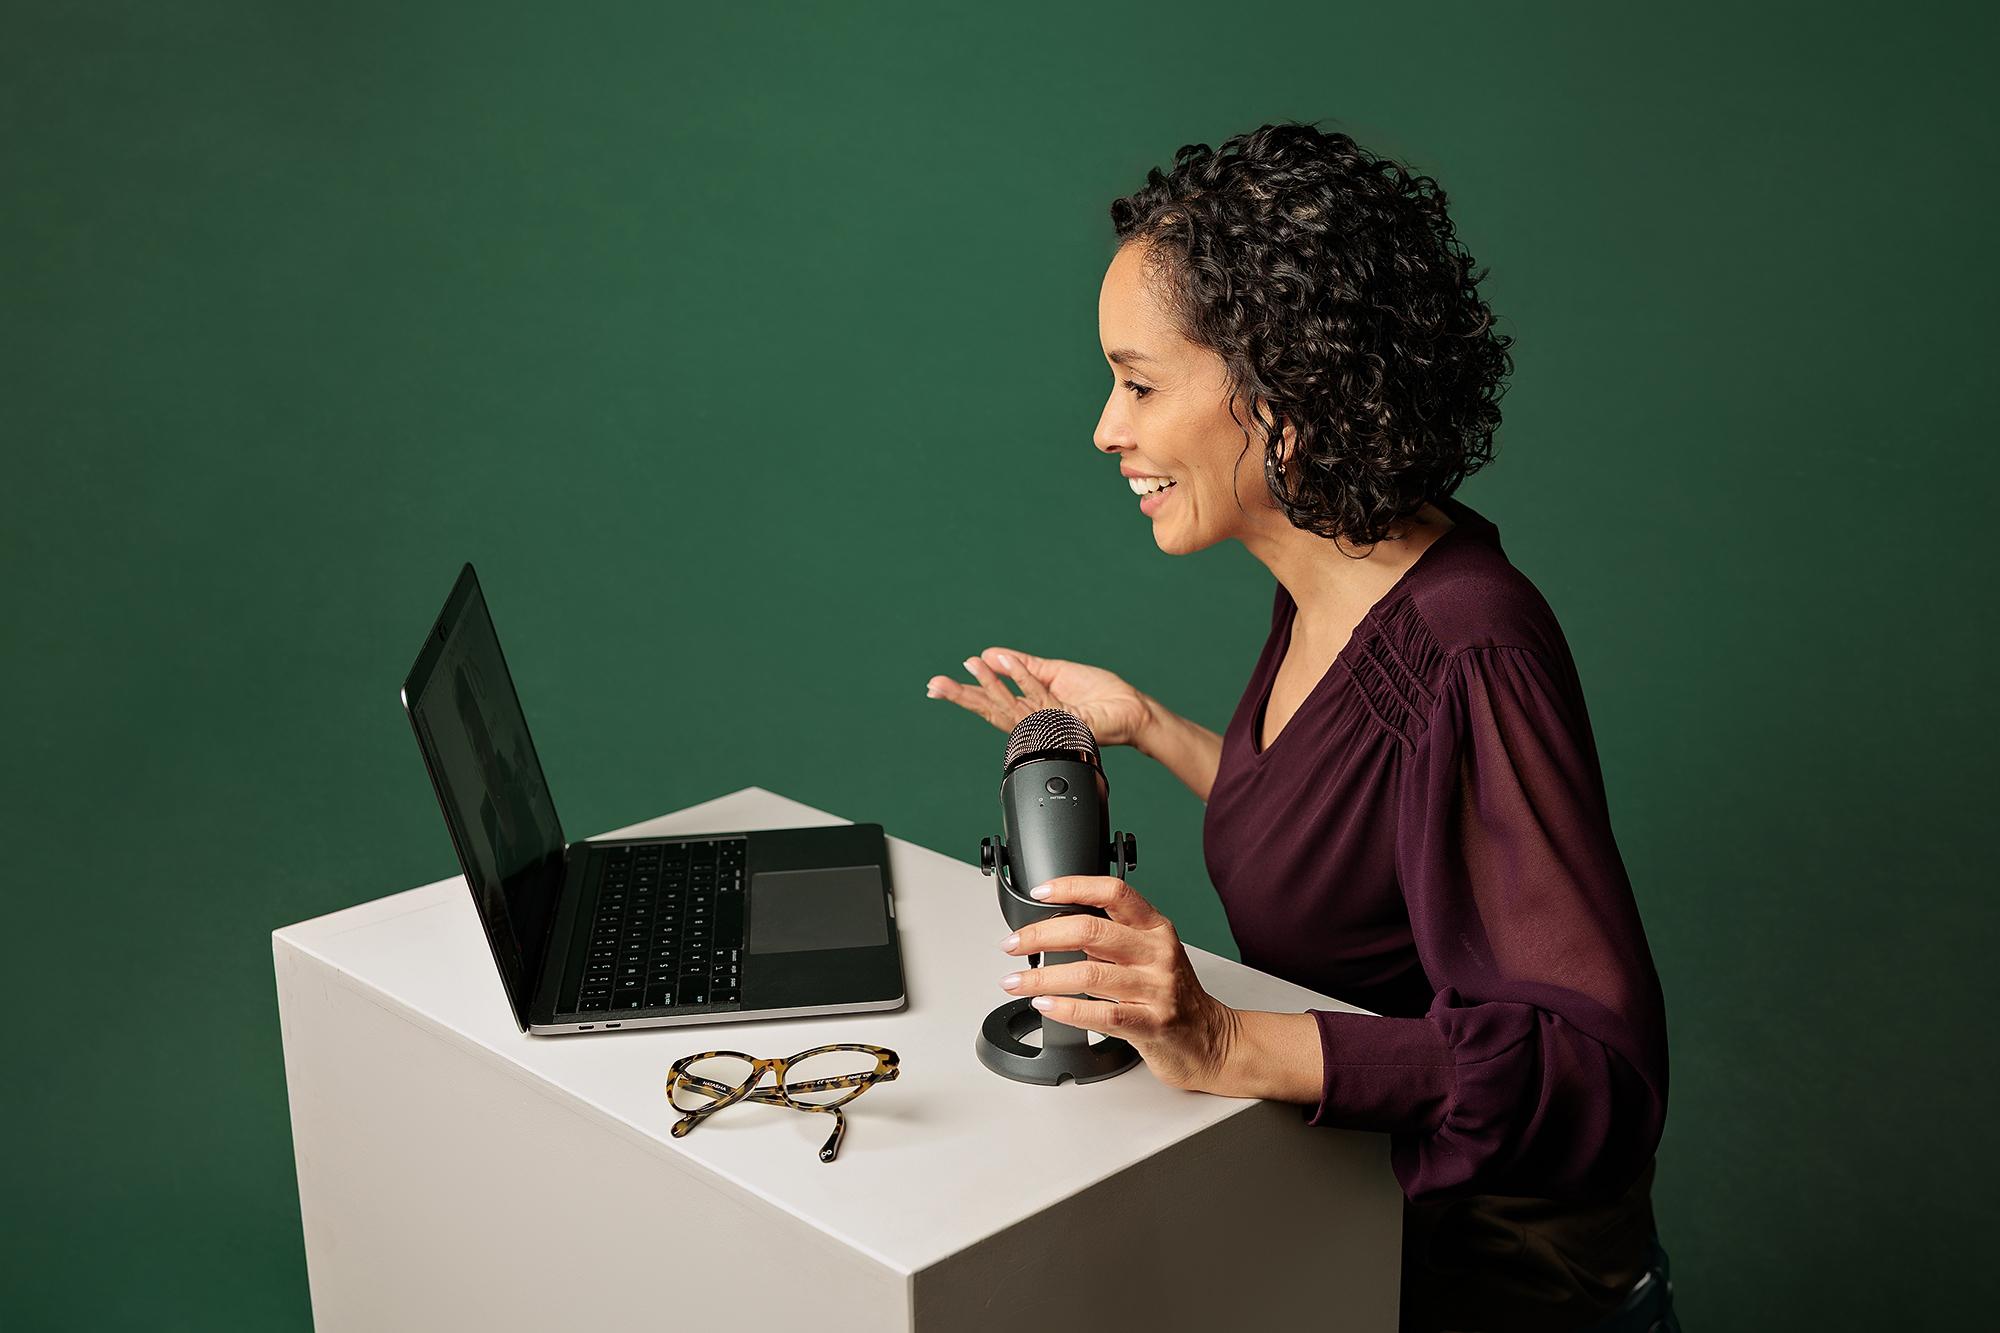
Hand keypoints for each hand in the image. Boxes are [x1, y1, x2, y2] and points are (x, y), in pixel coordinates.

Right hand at [925, 647, 1154, 747]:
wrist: (1131, 710)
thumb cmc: (1099, 695)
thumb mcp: (1053, 672)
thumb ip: (1023, 666)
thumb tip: (991, 655)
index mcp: (1031, 710)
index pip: (992, 703)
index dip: (965, 694)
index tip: (938, 686)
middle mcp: (1035, 722)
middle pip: (992, 710)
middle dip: (962, 697)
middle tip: (935, 685)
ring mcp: (1049, 726)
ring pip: (1011, 707)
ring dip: (989, 684)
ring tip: (970, 665)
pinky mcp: (1065, 724)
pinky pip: (1039, 699)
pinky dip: (1021, 679)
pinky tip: (1005, 664)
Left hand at [996, 875, 1239, 1093]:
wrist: (1211, 1041)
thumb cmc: (1174, 997)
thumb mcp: (1150, 955)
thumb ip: (1111, 940)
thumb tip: (1054, 929)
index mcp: (1155, 928)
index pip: (1114, 892)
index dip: (1073, 886)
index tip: (1040, 892)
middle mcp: (1158, 953)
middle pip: (1091, 932)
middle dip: (1041, 936)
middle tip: (1013, 944)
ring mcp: (1157, 989)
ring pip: (1088, 974)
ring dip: (1042, 978)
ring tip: (1015, 982)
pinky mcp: (1153, 1024)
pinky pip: (1102, 1014)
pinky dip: (1066, 1010)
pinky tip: (1046, 1006)